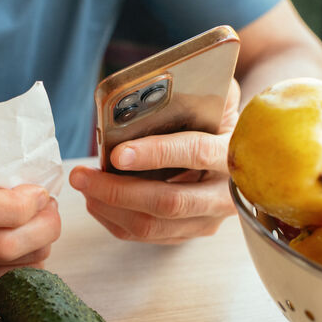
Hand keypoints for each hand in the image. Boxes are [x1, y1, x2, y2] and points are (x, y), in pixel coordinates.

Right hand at [0, 143, 60, 287]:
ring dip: (43, 241)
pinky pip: (13, 277)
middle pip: (4, 245)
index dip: (19, 205)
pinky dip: (33, 259)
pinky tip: (32, 240)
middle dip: (44, 227)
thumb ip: (12, 160)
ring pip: (15, 262)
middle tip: (51, 208)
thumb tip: (45, 185)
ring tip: (42, 220)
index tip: (40, 192)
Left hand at [69, 79, 240, 243]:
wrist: (240, 152)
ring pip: (152, 226)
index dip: (156, 154)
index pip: (195, 154)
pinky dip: (113, 218)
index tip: (117, 154)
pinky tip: (95, 199)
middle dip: (118, 191)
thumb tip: (156, 86)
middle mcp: (224, 194)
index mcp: (233, 153)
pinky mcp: (187, 233)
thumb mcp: (218, 96)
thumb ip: (198, 86)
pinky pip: (144, 236)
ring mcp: (206, 220)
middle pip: (168, 203)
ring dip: (109, 207)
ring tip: (83, 185)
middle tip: (81, 176)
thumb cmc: (217, 118)